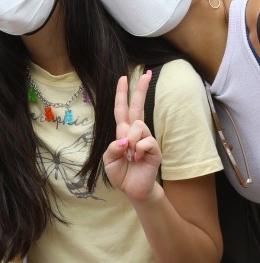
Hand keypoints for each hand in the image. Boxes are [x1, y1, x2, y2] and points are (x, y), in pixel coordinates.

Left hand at [104, 71, 162, 202]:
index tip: (123, 78)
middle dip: (141, 89)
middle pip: (138, 106)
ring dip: (131, 140)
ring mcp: (146, 139)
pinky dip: (138, 150)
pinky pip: (145, 141)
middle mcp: (135, 132)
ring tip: (131, 155)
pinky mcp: (154, 149)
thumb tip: (124, 140)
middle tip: (147, 73)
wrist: (133, 189)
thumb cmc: (120, 173)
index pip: (122, 109)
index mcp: (122, 132)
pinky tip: (138, 159)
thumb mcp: (108, 159)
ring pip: (138, 126)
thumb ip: (112, 147)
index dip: (121, 94)